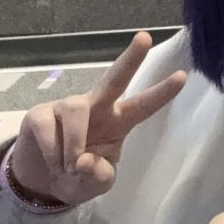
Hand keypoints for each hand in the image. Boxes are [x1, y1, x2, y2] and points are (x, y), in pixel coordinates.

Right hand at [11, 31, 186, 205]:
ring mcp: (66, 107)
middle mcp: (96, 107)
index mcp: (118, 123)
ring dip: (73, 143)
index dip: (161, 93)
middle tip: (146, 38)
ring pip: (75, 108)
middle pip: (115, 78)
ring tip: (69, 166)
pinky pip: (47, 126)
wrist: (41, 183)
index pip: (143, 106)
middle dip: (131, 59)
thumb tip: (84, 161)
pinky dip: (52, 151)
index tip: (183, 76)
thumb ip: (98, 177)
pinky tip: (53, 161)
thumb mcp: (96, 186)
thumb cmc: (77, 177)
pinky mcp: (40, 114)